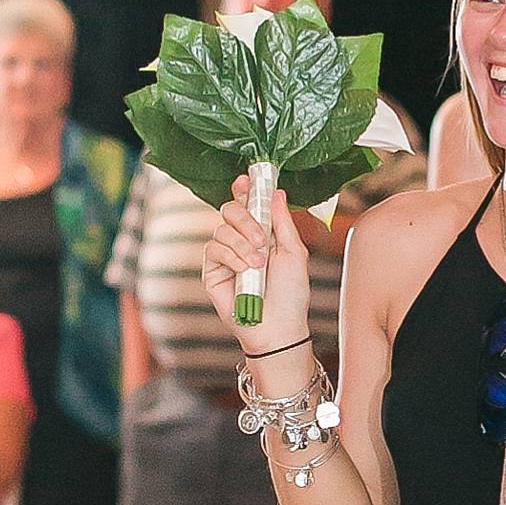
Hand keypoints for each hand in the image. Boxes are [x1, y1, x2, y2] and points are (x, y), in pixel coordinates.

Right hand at [196, 166, 314, 349]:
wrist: (278, 325)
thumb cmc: (291, 293)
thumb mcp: (294, 252)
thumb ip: (282, 222)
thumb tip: (277, 192)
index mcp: (263, 233)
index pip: (249, 204)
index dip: (245, 189)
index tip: (247, 179)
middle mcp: (241, 240)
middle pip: (230, 210)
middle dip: (246, 219)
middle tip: (262, 239)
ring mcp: (225, 254)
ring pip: (221, 228)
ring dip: (243, 244)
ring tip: (258, 264)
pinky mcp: (212, 269)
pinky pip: (213, 248)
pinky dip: (232, 257)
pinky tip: (245, 271)